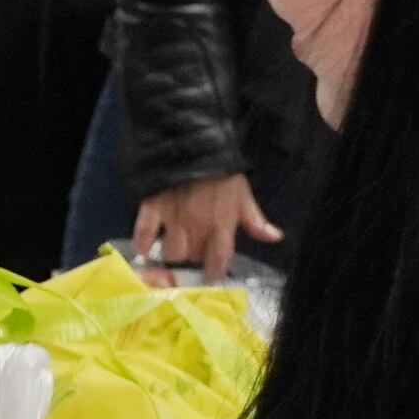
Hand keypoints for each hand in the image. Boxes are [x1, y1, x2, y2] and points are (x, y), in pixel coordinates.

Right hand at [128, 172, 281, 282]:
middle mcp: (198, 228)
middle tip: (194, 246)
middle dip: (194, 255)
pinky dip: (142, 244)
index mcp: (222, 225)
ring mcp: (173, 220)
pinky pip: (144, 234)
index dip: (214, 271)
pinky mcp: (153, 209)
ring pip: (172, 252)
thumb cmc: (221, 170)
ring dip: (173, 251)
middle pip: (193, 257)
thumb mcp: (243, 194)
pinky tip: (143, 248)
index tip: (211, 274)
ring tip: (174, 243)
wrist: (193, 145)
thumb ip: (256, 220)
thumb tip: (276, 237)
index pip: (219, 260)